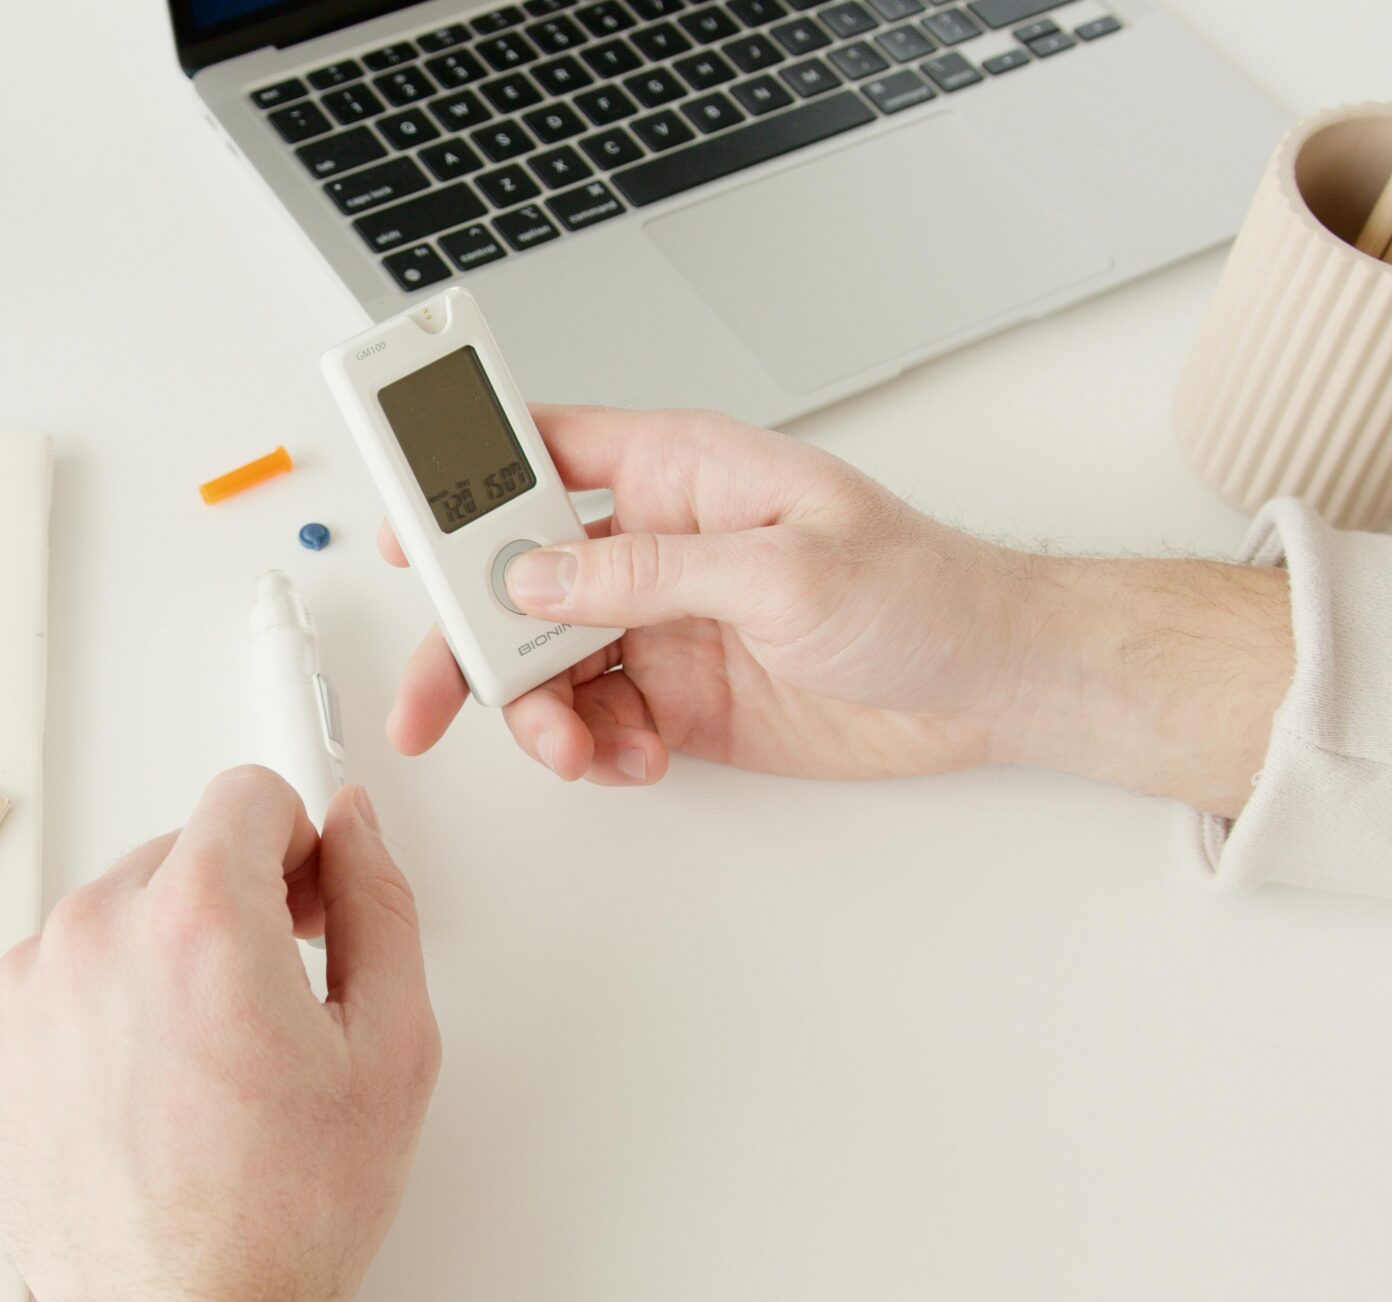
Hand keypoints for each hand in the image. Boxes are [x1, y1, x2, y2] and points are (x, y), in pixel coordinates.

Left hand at [0, 768, 439, 1301]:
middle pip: (178, 853)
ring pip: (111, 914)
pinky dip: (95, 1012)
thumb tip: (353, 828)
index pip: (247, 793)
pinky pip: (52, 976)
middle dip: (229, 908)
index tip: (302, 904)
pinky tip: (140, 1091)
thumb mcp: (391, 1047)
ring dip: (158, 958)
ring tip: (199, 1068)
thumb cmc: (282, 1218)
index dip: (295, 846)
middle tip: (264, 1009)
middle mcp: (95, 934)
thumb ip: (377, 904)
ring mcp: (27, 987)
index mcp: (200, 920)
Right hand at [384, 406, 1292, 816]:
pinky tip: (631, 761)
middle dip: (466, 639)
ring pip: (546, 662)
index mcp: (679, 471)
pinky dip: (593, 751)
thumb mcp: (784, 568)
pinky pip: (594, 720)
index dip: (457, 477)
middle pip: (516, 576)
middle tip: (430, 699)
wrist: (989, 686)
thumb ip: (649, 574)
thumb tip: (538, 576)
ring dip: (538, 715)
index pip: (538, 451)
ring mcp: (662, 622)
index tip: (402, 522)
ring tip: (576, 750)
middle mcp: (656, 543)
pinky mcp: (678, 695)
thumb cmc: (922, 589)